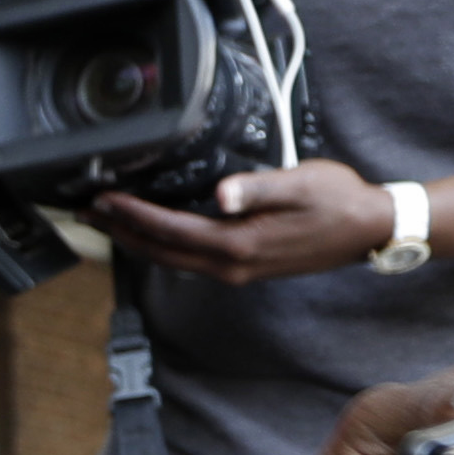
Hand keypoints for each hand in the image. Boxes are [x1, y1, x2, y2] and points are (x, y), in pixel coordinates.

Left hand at [96, 159, 402, 286]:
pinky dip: (160, 243)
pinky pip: (187, 258)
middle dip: (119, 230)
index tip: (102, 199)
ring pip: (170, 258)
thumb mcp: (302, 183)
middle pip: (159, 250)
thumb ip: (258, 187)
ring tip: (105, 219)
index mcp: (238, 245)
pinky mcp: (241, 266)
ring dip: (135, 239)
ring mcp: (234, 270)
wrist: (369, 230)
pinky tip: (150, 229)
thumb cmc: (339, 200)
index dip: (132, 214)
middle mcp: (229, 266)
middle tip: (84, 210)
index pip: (169, 230)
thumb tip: (223, 193)